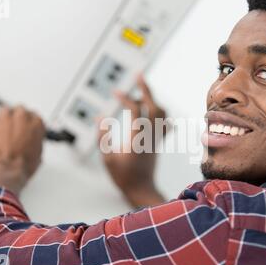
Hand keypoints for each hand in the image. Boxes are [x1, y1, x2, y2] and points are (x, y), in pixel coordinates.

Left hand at [0, 106, 44, 194]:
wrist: (7, 171)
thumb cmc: (22, 166)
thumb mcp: (38, 154)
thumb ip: (35, 142)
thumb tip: (31, 143)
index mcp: (36, 124)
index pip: (35, 117)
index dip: (29, 124)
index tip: (26, 129)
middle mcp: (22, 117)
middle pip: (20, 110)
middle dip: (17, 119)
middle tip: (14, 130)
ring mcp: (5, 118)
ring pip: (4, 110)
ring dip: (3, 119)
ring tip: (1, 130)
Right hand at [98, 74, 166, 207]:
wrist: (141, 189)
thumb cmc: (123, 176)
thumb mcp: (107, 157)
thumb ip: (102, 137)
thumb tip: (101, 118)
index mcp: (138, 138)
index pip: (136, 109)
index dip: (126, 97)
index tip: (116, 92)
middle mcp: (151, 136)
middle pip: (154, 106)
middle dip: (146, 88)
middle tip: (138, 75)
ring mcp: (157, 138)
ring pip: (162, 113)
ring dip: (152, 100)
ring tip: (139, 95)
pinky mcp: (158, 142)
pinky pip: (164, 123)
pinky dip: (159, 113)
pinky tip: (150, 111)